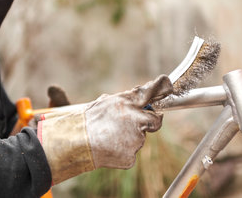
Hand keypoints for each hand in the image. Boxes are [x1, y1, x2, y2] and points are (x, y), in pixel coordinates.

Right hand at [38, 74, 172, 183]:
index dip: (161, 89)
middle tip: (128, 126)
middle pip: (154, 121)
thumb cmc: (85, 122)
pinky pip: (131, 154)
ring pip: (139, 139)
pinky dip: (123, 152)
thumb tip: (139, 93)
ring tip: (109, 137)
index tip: (167, 85)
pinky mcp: (131, 156)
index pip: (149, 93)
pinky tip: (109, 148)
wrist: (74, 143)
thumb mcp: (103, 103)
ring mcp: (134, 139)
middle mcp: (134, 118)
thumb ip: (124, 99)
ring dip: (129, 138)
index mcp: (126, 102)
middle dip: (146, 123)